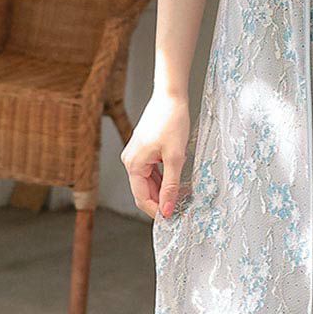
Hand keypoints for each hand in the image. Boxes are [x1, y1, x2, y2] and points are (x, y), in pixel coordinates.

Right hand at [121, 88, 190, 221]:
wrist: (170, 95)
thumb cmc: (172, 121)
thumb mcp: (175, 157)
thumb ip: (171, 186)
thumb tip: (167, 210)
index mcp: (133, 164)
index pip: (142, 198)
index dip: (157, 211)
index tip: (173, 219)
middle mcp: (130, 160)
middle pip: (144, 191)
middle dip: (161, 201)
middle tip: (181, 208)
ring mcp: (136, 154)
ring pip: (148, 181)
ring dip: (163, 190)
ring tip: (182, 195)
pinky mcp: (144, 148)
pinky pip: (151, 170)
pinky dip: (162, 178)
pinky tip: (176, 180)